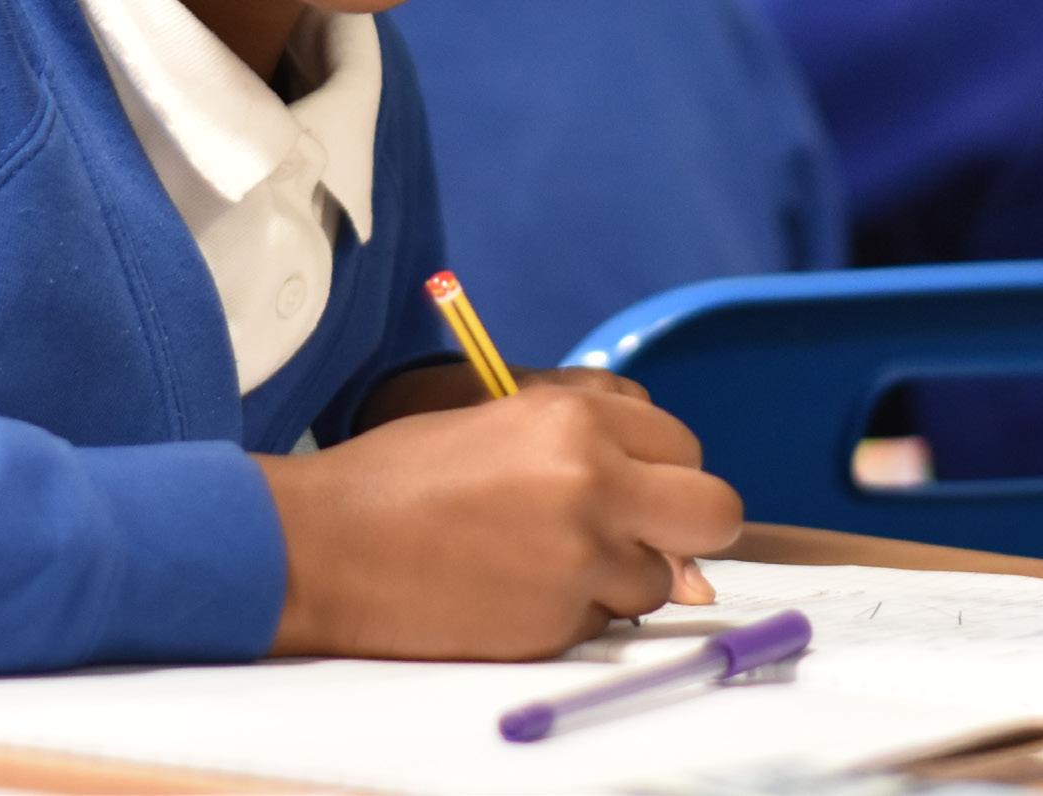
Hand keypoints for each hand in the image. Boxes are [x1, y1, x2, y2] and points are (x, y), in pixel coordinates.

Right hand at [358, 363, 720, 603]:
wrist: (327, 544)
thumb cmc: (404, 475)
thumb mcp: (503, 429)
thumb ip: (593, 456)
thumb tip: (669, 530)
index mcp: (575, 419)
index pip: (684, 443)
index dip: (667, 469)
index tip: (641, 485)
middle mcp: (593, 483)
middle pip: (715, 512)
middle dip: (693, 529)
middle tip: (652, 537)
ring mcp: (579, 559)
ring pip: (659, 580)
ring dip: (621, 577)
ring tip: (544, 560)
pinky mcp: (556, 623)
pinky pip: (602, 623)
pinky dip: (573, 613)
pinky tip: (513, 591)